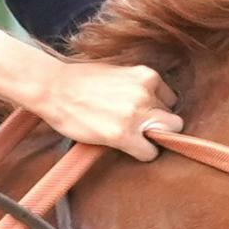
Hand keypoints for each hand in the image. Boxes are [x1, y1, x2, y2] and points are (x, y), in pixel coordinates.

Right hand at [36, 59, 181, 161]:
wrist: (54, 87)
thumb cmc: (81, 81)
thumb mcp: (119, 73)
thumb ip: (139, 87)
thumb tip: (153, 104)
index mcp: (147, 75)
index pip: (170, 100)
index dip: (157, 111)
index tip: (143, 116)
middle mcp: (146, 93)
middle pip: (174, 120)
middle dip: (161, 127)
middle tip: (141, 130)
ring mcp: (136, 114)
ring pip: (166, 137)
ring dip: (151, 140)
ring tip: (131, 137)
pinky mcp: (123, 134)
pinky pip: (149, 153)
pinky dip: (142, 154)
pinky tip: (126, 147)